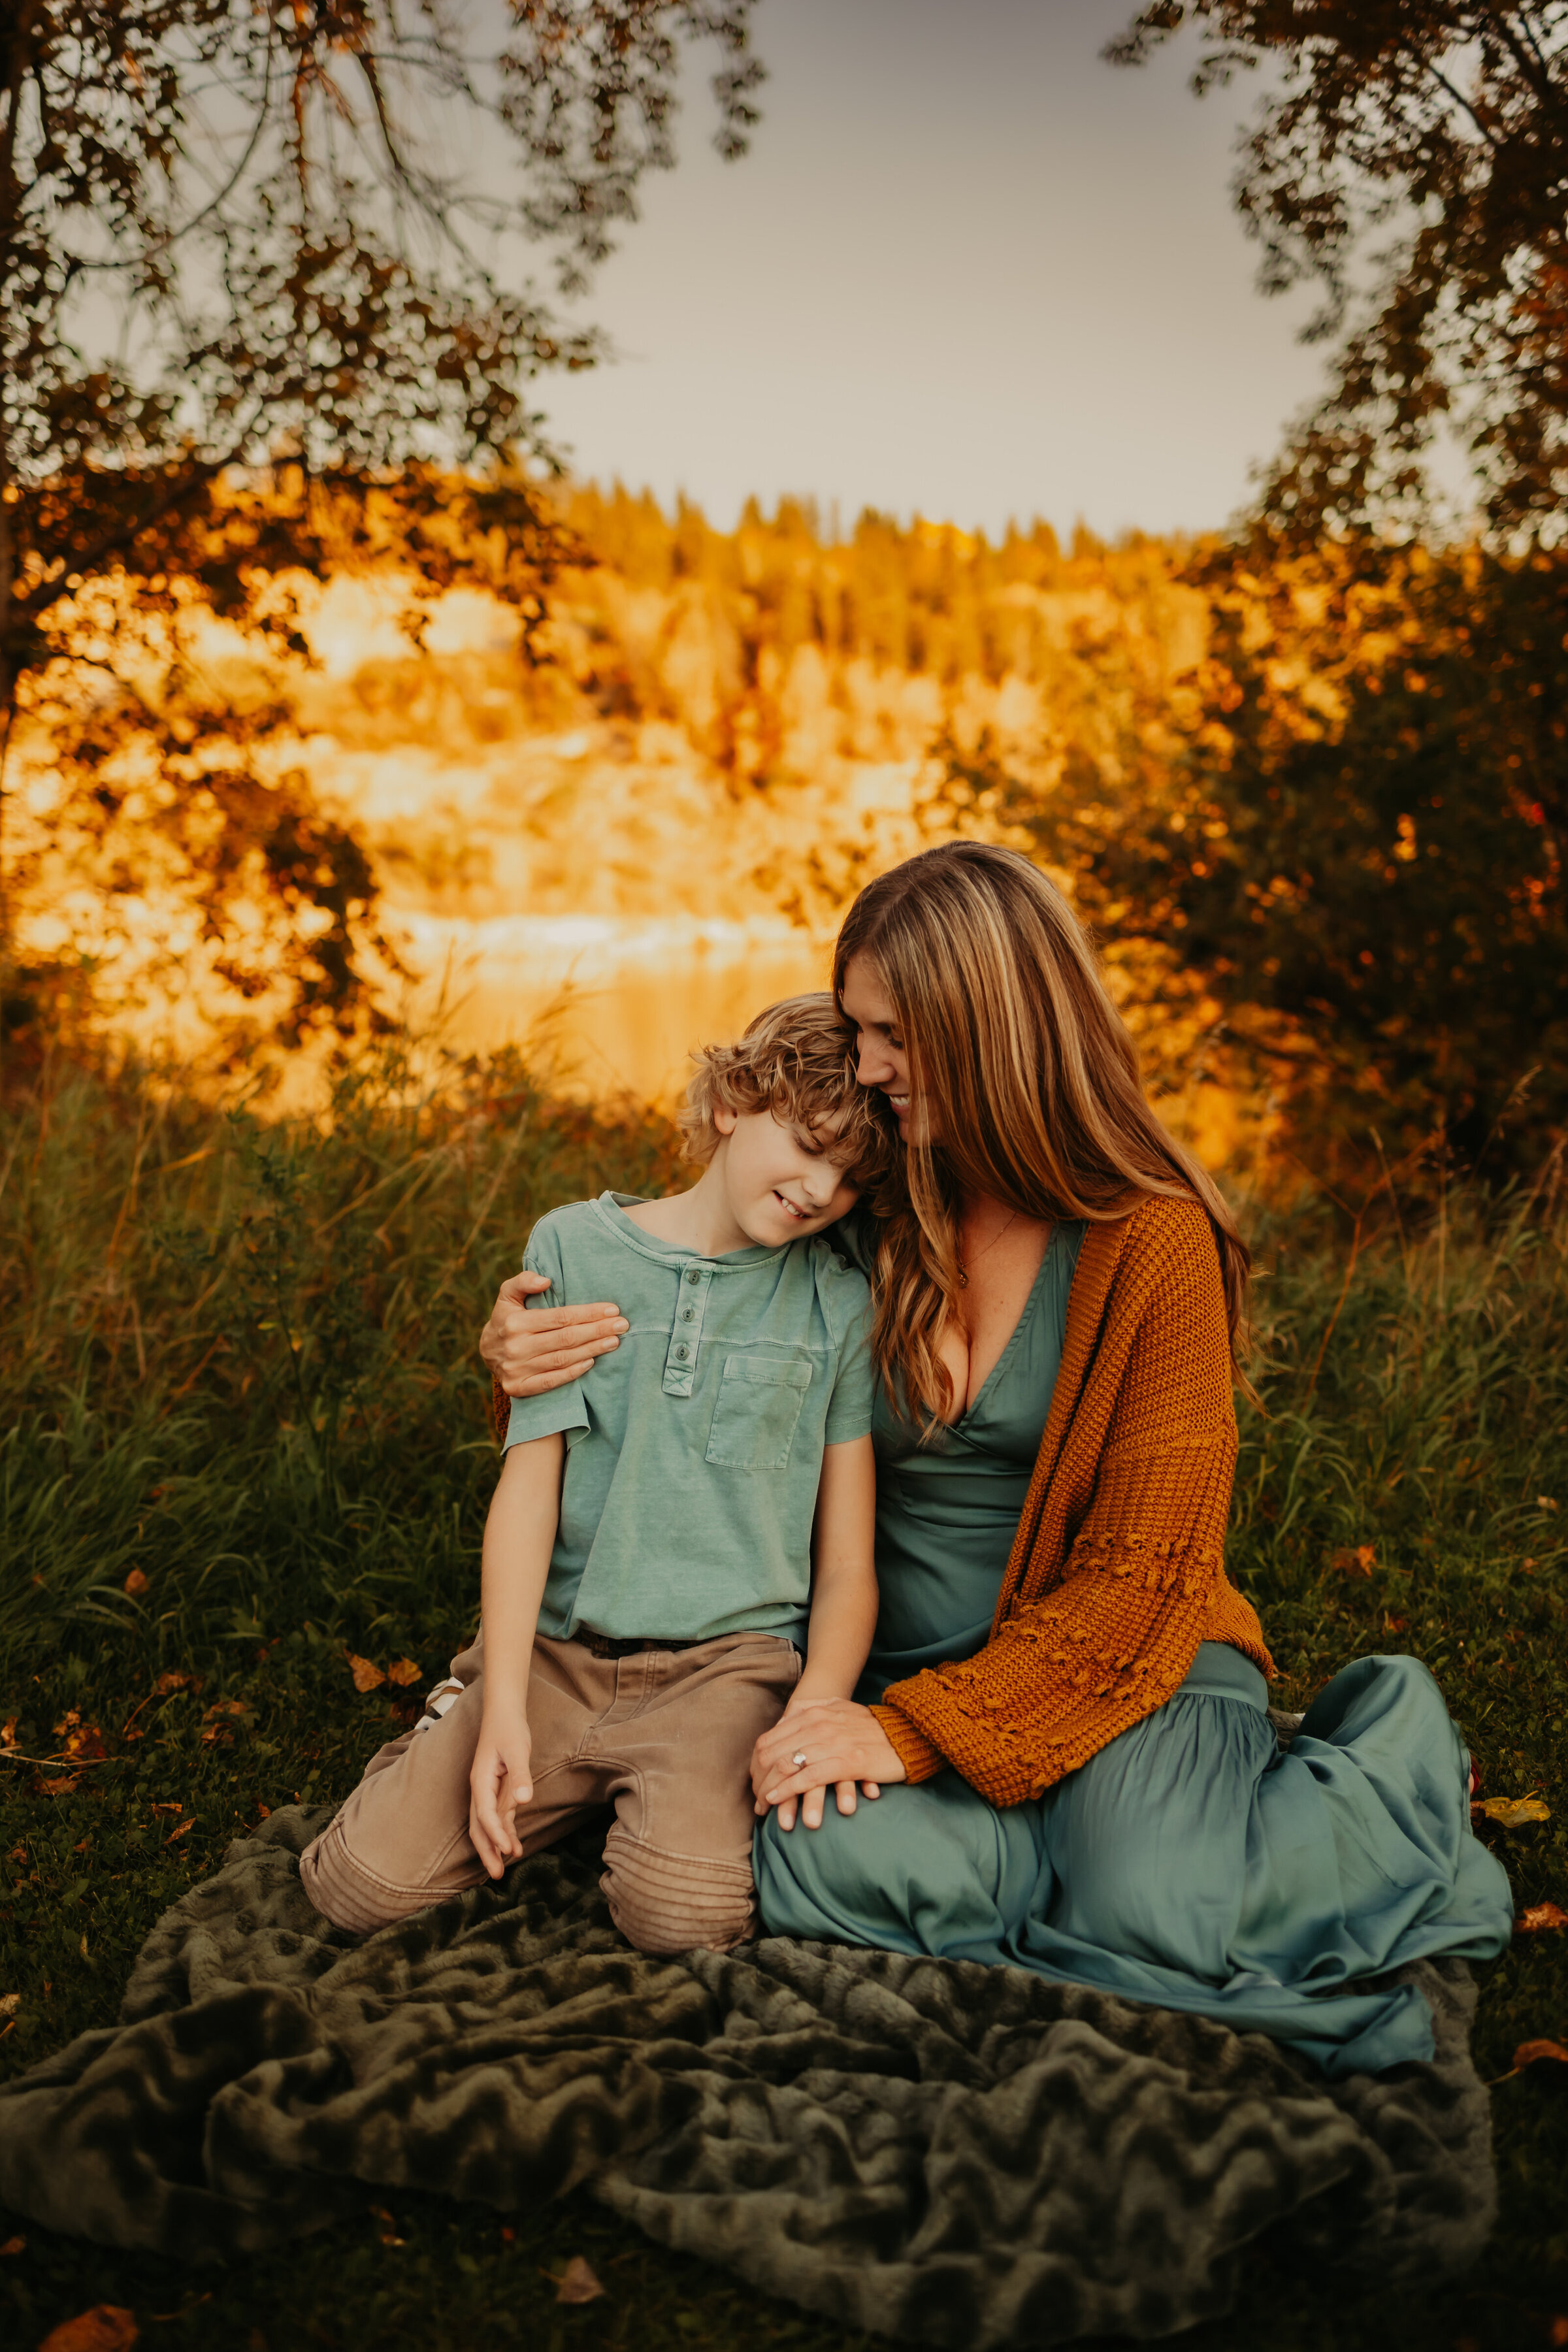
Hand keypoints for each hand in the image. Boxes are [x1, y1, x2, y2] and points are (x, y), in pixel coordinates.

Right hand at [468, 1706, 533, 1878]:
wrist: (504, 1713)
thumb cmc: (509, 1729)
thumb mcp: (517, 1750)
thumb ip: (520, 1775)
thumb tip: (523, 1800)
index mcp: (480, 1780)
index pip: (485, 1813)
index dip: (495, 1833)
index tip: (507, 1850)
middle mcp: (480, 1789)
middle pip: (479, 1826)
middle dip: (487, 1851)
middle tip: (496, 1875)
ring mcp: (488, 1792)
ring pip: (487, 1826)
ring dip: (495, 1846)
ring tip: (504, 1868)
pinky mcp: (499, 1791)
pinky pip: (499, 1817)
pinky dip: (505, 1833)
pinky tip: (515, 1846)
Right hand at [481, 1270, 627, 1397]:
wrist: (486, 1351)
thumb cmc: (507, 1317)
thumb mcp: (508, 1294)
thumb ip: (523, 1281)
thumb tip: (546, 1281)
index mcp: (515, 1323)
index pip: (560, 1317)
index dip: (588, 1314)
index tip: (612, 1309)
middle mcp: (516, 1347)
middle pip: (566, 1339)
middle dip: (597, 1331)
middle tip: (622, 1325)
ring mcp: (517, 1370)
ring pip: (562, 1360)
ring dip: (592, 1350)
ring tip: (614, 1342)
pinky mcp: (518, 1388)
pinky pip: (551, 1381)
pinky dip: (572, 1373)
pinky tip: (591, 1362)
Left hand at [751, 1697, 905, 1831]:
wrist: (907, 1732)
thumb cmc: (869, 1725)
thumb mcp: (837, 1707)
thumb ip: (810, 1709)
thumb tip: (785, 1719)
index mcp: (812, 1712)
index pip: (770, 1739)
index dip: (756, 1764)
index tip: (754, 1783)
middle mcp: (818, 1724)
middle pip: (773, 1754)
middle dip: (759, 1781)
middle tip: (755, 1802)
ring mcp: (832, 1742)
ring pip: (787, 1766)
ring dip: (770, 1790)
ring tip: (762, 1807)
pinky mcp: (848, 1761)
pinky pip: (809, 1777)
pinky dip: (788, 1790)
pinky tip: (778, 1801)